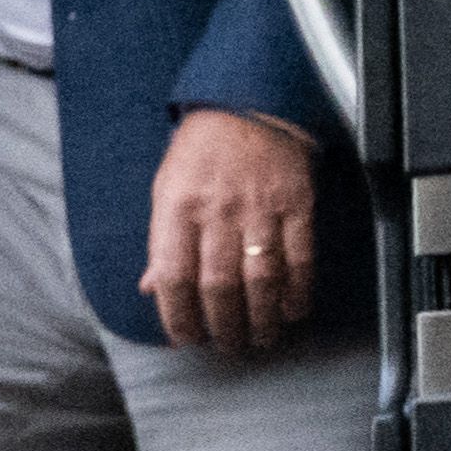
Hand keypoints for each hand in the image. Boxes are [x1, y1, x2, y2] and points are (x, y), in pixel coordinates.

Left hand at [143, 106, 320, 354]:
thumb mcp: (165, 188)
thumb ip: (160, 240)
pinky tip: (291, 311)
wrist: (247, 105)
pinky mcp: (296, 205)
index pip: (172, 275)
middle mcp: (217, 211)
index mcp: (176, 208)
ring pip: (261, 278)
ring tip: (260, 338)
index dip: (177, 315)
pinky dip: (297, 291)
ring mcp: (260, 209)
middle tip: (228, 346)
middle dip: (223, 326)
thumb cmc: (201, 150)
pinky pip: (300, 258)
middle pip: (218, 285)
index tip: (185, 337)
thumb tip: (150, 287)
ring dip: (261, 318)